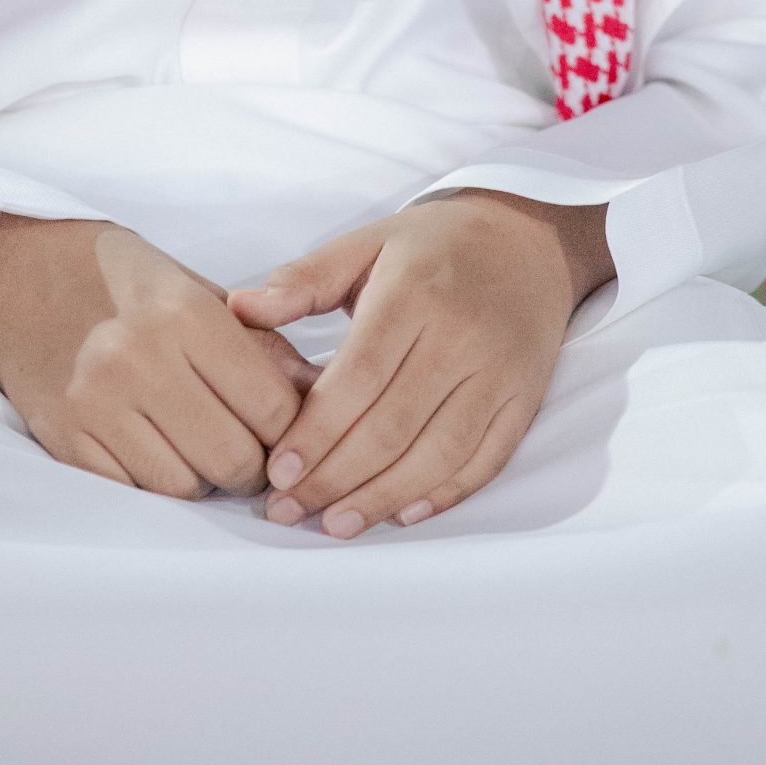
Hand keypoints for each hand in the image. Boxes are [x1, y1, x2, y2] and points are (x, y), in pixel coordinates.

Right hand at [0, 213, 322, 499]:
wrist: (16, 272)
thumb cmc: (119, 277)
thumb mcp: (196, 289)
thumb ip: (260, 343)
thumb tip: (318, 394)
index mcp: (185, 315)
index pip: (272, 408)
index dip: (289, 427)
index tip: (283, 427)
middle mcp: (140, 360)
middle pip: (233, 459)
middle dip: (251, 464)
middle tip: (246, 446)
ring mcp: (96, 403)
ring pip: (184, 487)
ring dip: (202, 477)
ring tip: (197, 444)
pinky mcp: (64, 438)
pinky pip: (133, 493)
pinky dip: (154, 483)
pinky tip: (155, 450)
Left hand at [224, 189, 614, 537]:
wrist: (526, 240)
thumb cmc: (433, 246)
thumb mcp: (366, 243)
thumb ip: (303, 279)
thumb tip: (239, 308)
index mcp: (413, 294)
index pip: (357, 379)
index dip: (315, 433)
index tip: (277, 472)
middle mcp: (460, 337)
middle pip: (392, 426)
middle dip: (335, 478)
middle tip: (288, 510)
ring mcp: (497, 373)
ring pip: (437, 455)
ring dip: (382, 497)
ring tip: (336, 524)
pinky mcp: (523, 400)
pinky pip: (484, 460)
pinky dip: (443, 494)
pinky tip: (401, 512)